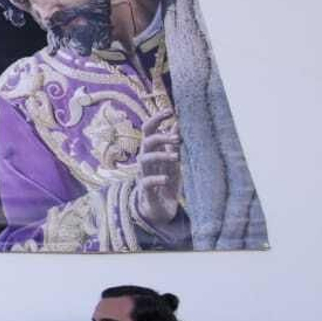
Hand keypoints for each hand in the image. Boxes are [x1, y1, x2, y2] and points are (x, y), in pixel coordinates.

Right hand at [134, 111, 181, 225]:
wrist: (160, 209)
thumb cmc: (166, 182)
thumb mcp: (173, 161)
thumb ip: (173, 144)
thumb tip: (178, 123)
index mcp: (152, 151)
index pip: (149, 130)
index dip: (157, 119)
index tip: (170, 111)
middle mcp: (145, 160)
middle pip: (147, 141)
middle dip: (160, 137)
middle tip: (177, 139)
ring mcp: (143, 174)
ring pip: (145, 159)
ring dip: (161, 156)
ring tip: (176, 157)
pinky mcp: (145, 190)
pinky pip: (146, 181)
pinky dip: (157, 179)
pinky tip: (166, 179)